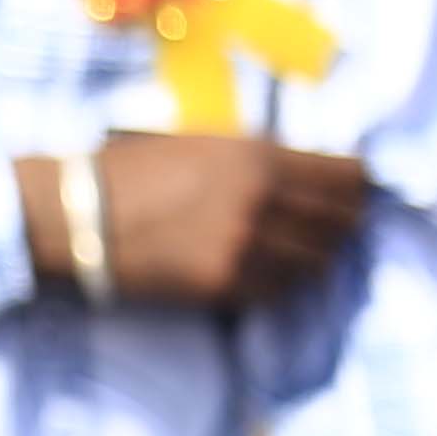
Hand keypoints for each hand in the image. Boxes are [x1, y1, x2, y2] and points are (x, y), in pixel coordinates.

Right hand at [43, 133, 368, 309]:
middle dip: (342, 225)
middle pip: (342, 223)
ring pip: (316, 263)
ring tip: (296, 252)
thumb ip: (263, 158)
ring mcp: (244, 247)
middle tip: (333, 228)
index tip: (355, 195)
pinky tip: (263, 272)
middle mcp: (261, 200)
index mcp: (260, 156)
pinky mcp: (221, 285)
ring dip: (312, 258)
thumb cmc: (136, 169)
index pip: (348, 177)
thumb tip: (315, 178)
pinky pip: (278, 291)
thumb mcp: (207, 144)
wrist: (76, 213)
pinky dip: (280, 284)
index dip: (359, 188)